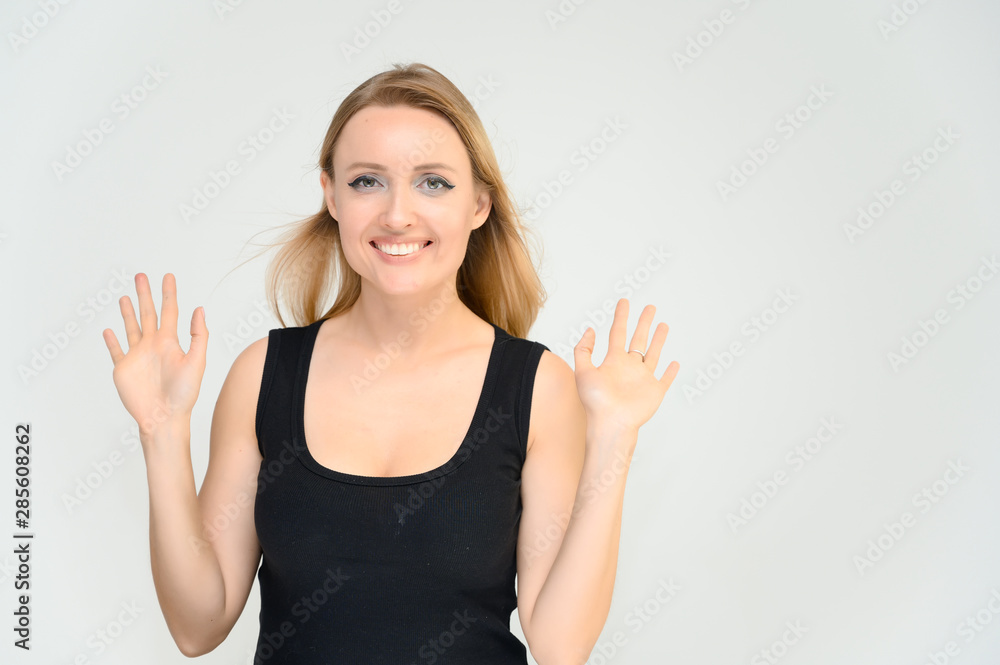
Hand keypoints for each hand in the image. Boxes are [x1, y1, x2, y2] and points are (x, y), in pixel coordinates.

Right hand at [102, 273, 207, 438]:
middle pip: (148, 313)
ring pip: (132, 328)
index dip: (169, 293)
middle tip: (141, 276)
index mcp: (170, 342)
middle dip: (145, 295)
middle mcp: (153, 345)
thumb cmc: (184, 394)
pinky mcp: (124, 369)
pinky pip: (116, 351)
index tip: (168, 276)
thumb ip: (198, 335)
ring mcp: (137, 356)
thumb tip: (200, 309)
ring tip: (124, 297)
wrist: (164, 418)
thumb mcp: (196, 361)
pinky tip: (109, 330)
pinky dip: (111, 341)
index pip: (170, 311)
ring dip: (128, 312)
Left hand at [572, 298, 678, 435]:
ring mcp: (643, 379)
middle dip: (644, 323)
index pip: (617, 333)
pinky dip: (671, 372)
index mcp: (613, 361)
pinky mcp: (654, 391)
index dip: (621, 316)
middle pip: (638, 339)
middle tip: (650, 307)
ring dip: (659, 340)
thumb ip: (584, 350)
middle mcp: (629, 367)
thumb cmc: (596, 402)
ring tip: (663, 325)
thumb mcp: (583, 371)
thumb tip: (590, 330)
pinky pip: (665, 379)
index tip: (624, 301)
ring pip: (653, 354)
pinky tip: (674, 363)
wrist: (611, 423)